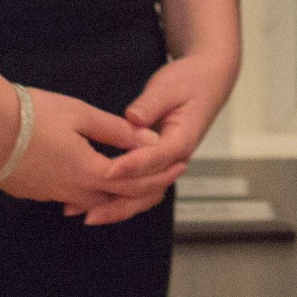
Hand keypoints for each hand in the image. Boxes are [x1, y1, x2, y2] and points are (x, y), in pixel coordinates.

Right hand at [0, 84, 158, 209]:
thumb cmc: (33, 114)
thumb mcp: (81, 114)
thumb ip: (117, 131)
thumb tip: (149, 140)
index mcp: (88, 170)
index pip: (133, 181)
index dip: (159, 175)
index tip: (179, 166)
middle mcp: (71, 190)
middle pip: (116, 198)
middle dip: (143, 190)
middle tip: (162, 180)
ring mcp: (50, 194)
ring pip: (92, 202)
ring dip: (114, 194)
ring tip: (129, 181)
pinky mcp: (33, 192)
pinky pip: (68, 197)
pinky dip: (87, 193)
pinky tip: (88, 180)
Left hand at [62, 49, 240, 225]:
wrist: (207, 81)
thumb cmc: (190, 81)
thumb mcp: (169, 86)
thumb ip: (151, 103)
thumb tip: (133, 118)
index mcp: (182, 138)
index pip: (156, 157)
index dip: (132, 166)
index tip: (108, 172)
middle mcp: (176, 158)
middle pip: (150, 189)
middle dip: (121, 203)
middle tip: (91, 213)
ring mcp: (167, 163)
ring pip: (145, 194)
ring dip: (119, 207)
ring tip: (89, 216)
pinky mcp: (157, 162)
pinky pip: (141, 186)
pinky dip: (121, 197)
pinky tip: (97, 202)